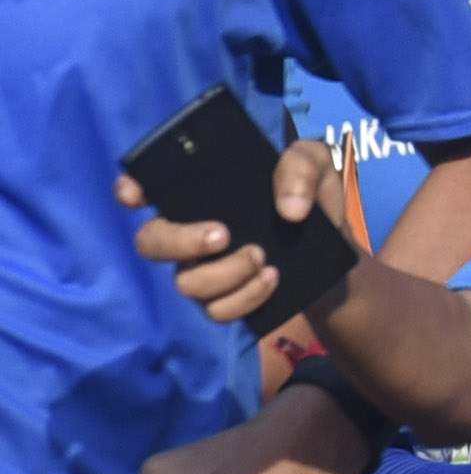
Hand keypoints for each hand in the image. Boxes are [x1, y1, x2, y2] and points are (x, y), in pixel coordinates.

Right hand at [117, 140, 338, 327]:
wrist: (336, 242)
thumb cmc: (310, 194)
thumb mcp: (315, 163)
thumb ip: (301, 166)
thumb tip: (291, 209)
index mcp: (201, 192)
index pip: (146, 190)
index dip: (131, 191)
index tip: (135, 194)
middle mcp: (191, 230)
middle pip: (150, 242)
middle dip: (180, 242)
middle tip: (223, 235)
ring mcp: (204, 268)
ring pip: (185, 282)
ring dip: (225, 273)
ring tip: (263, 257)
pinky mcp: (226, 298)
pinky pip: (216, 311)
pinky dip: (245, 298)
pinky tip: (272, 279)